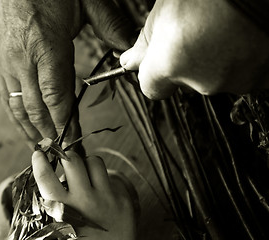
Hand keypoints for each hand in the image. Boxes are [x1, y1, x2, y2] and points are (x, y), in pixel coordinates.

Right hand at [0, 0, 133, 148]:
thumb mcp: (85, 1)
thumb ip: (110, 25)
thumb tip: (130, 47)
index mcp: (45, 46)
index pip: (55, 96)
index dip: (65, 123)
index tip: (73, 142)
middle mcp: (22, 60)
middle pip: (35, 108)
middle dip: (49, 133)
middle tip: (62, 154)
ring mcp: (5, 62)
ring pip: (16, 106)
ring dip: (30, 130)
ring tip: (42, 147)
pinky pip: (5, 95)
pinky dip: (16, 115)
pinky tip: (24, 124)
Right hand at [32, 151, 135, 239]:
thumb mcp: (59, 225)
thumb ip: (54, 202)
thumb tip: (53, 176)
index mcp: (63, 211)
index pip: (46, 179)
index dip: (39, 162)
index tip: (39, 154)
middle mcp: (85, 202)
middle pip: (72, 160)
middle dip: (67, 157)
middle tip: (67, 162)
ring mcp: (106, 199)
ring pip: (94, 161)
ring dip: (87, 164)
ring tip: (86, 175)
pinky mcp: (123, 199)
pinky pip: (111, 177)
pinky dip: (103, 180)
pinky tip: (102, 193)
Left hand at [120, 0, 268, 98]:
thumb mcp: (165, 9)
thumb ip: (145, 43)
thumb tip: (130, 62)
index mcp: (171, 64)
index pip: (151, 89)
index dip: (153, 73)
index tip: (157, 61)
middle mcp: (203, 81)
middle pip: (183, 84)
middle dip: (185, 65)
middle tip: (198, 32)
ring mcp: (236, 80)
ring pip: (213, 80)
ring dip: (214, 63)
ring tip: (223, 30)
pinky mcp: (263, 77)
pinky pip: (242, 76)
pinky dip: (240, 62)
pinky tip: (241, 38)